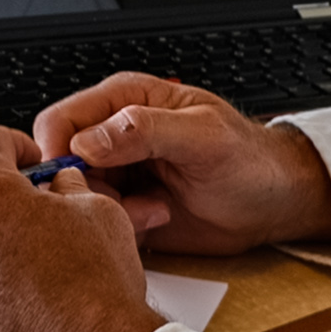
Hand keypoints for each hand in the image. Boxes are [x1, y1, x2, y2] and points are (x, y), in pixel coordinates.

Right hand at [15, 75, 330, 255]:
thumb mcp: (202, 137)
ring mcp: (118, 174)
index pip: (59, 121)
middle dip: (85, 190)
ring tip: (155, 210)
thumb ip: (144, 130)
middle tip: (126, 201)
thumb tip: (88, 140)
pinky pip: (98, 224)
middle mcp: (113, 137)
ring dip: (108, 212)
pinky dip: (120, 230)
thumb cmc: (249, 159)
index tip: (78, 178)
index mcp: (124, 101)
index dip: (57, 152)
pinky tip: (157, 220)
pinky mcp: (126, 209)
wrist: (274, 202)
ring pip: (76, 199)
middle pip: (59, 166)